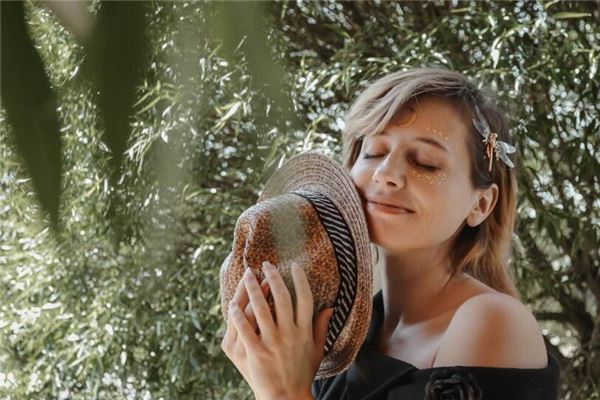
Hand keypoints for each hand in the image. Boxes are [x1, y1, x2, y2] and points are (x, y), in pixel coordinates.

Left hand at [221, 261, 333, 399]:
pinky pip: (246, 329)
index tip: (293, 266)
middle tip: (267, 264)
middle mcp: (290, 334)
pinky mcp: (257, 353)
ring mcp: (273, 343)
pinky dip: (238, 316)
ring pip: (262, 309)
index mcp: (304, 331)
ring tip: (249, 274)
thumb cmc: (302, 373)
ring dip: (254, 289)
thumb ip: (321, 327)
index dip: (299, 280)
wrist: (288, 398)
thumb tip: (330, 307)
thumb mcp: (316, 350)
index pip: (304, 298)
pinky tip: (233, 303)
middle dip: (274, 277)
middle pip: (282, 298)